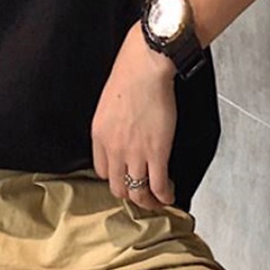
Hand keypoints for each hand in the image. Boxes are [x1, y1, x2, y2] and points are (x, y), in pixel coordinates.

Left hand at [91, 22, 177, 210]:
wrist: (144, 68)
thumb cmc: (130, 75)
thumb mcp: (109, 102)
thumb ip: (112, 123)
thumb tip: (123, 129)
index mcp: (99, 135)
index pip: (101, 170)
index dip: (116, 177)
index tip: (126, 177)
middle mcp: (113, 148)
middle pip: (117, 187)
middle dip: (131, 195)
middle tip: (142, 195)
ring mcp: (134, 153)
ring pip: (137, 192)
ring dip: (148, 201)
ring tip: (157, 200)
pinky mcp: (156, 153)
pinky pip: (158, 186)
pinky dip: (164, 196)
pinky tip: (170, 194)